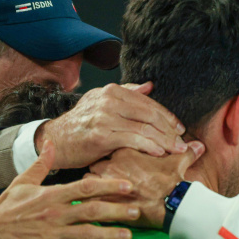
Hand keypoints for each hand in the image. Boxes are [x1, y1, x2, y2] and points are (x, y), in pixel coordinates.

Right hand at [0, 143, 139, 238]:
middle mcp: (54, 214)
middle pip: (93, 211)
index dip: (109, 185)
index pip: (85, 187)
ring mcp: (51, 236)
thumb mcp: (23, 181)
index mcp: (51, 195)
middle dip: (117, 211)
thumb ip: (42, 164)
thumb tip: (52, 143)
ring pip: (87, 235)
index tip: (128, 185)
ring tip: (128, 237)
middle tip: (137, 212)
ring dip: (110, 236)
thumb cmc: (6, 207)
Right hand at [35, 82, 186, 169]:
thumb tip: (149, 85)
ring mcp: (105, 116)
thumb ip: (126, 93)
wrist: (55, 141)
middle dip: (169, 130)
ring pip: (144, 127)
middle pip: (150, 114)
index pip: (148, 102)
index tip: (179, 128)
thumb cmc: (81, 126)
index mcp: (112, 91)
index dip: (167, 116)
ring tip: (177, 150)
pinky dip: (149, 146)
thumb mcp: (101, 104)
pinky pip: (133, 140)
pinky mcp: (101, 135)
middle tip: (182, 142)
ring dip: (164, 140)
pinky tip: (159, 153)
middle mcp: (109, 100)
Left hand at [89, 143, 204, 227]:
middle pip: (96, 160)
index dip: (113, 153)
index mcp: (126, 150)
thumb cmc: (173, 183)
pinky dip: (90, 199)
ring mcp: (106, 182)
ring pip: (88, 177)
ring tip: (102, 190)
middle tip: (109, 175)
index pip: (110, 146)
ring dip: (93, 182)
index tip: (119, 161)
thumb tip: (199, 146)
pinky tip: (97, 202)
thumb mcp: (180, 163)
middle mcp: (112, 163)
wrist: (171, 205)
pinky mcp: (104, 200)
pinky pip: (87, 196)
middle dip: (100, 167)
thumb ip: (187, 152)